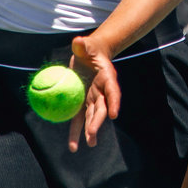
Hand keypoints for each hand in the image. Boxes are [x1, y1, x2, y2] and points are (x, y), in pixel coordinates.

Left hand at [67, 34, 121, 152]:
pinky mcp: (83, 103)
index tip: (113, 114)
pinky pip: (79, 118)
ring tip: (89, 144)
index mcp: (107, 77)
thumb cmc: (89, 49)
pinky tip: (73, 145)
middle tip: (91, 134)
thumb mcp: (86, 45)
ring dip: (90, 130)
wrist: (90, 56)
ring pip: (92, 117)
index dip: (114, 102)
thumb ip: (82, 45)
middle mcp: (102, 91)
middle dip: (97, 122)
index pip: (112, 91)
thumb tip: (78, 42)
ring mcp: (93, 99)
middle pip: (102, 108)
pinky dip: (76, 131)